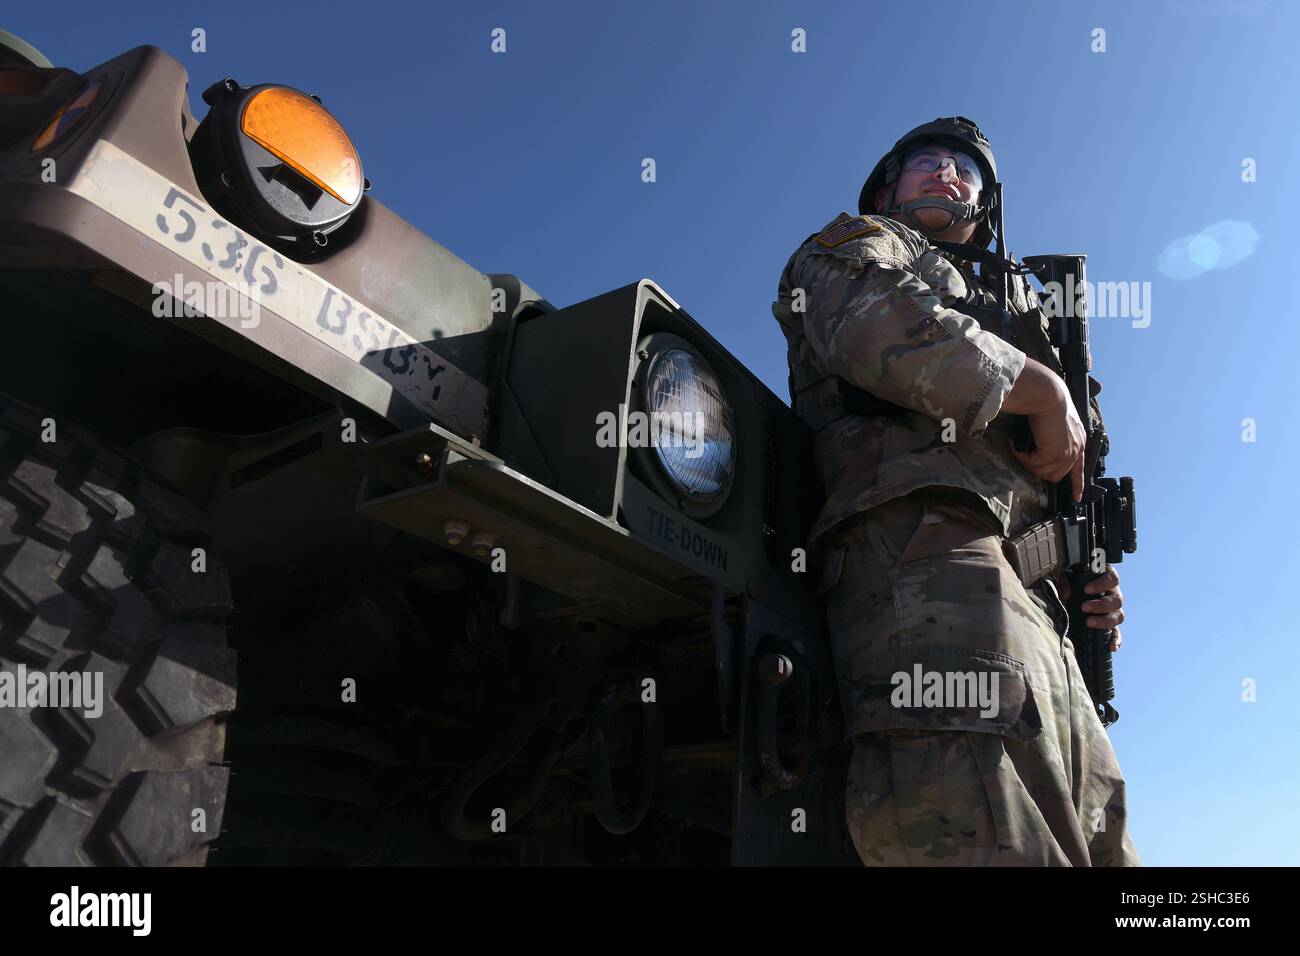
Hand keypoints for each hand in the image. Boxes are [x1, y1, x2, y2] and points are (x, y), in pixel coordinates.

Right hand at [1001, 360, 1086, 500]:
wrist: (1047, 395)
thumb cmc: (1048, 401)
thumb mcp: (1055, 422)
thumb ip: (1054, 436)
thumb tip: (1041, 448)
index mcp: (1079, 441)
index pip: (1080, 469)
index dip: (1078, 485)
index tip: (1076, 498)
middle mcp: (1076, 449)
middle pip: (1056, 475)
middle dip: (1037, 469)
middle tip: (1024, 456)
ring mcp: (1068, 452)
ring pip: (1044, 473)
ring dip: (1028, 463)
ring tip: (1020, 448)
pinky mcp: (1055, 453)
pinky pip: (1034, 465)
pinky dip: (1022, 457)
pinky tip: (1017, 444)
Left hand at [1054, 566, 1123, 651]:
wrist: (1070, 594)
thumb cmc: (1070, 581)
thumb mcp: (1065, 577)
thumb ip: (1064, 581)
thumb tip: (1066, 594)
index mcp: (1105, 579)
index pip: (1112, 579)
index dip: (1102, 584)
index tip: (1087, 590)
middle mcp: (1113, 594)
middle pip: (1117, 600)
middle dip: (1101, 605)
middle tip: (1084, 607)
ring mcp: (1113, 610)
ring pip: (1119, 616)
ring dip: (1105, 620)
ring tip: (1089, 622)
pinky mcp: (1110, 624)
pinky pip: (1117, 633)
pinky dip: (1116, 640)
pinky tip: (1112, 646)